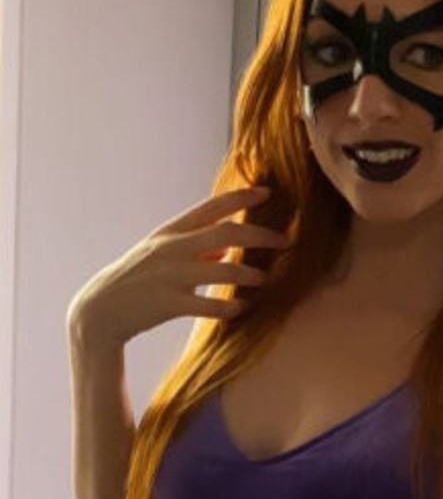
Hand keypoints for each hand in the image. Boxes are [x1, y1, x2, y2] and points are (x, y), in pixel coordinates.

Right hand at [66, 185, 290, 354]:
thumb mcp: (162, 254)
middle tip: (285, 240)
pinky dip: (228, 308)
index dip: (240, 197)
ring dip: (249, 275)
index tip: (267, 190)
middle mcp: (172, 249)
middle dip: (259, 235)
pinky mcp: (168, 304)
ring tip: (264, 279)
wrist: (102, 308)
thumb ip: (195, 248)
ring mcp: (170, 276)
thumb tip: (228, 247)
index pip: (211, 206)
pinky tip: (241, 309)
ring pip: (221, 271)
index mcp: (171, 231)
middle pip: (224, 233)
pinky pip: (207, 307)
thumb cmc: (139, 278)